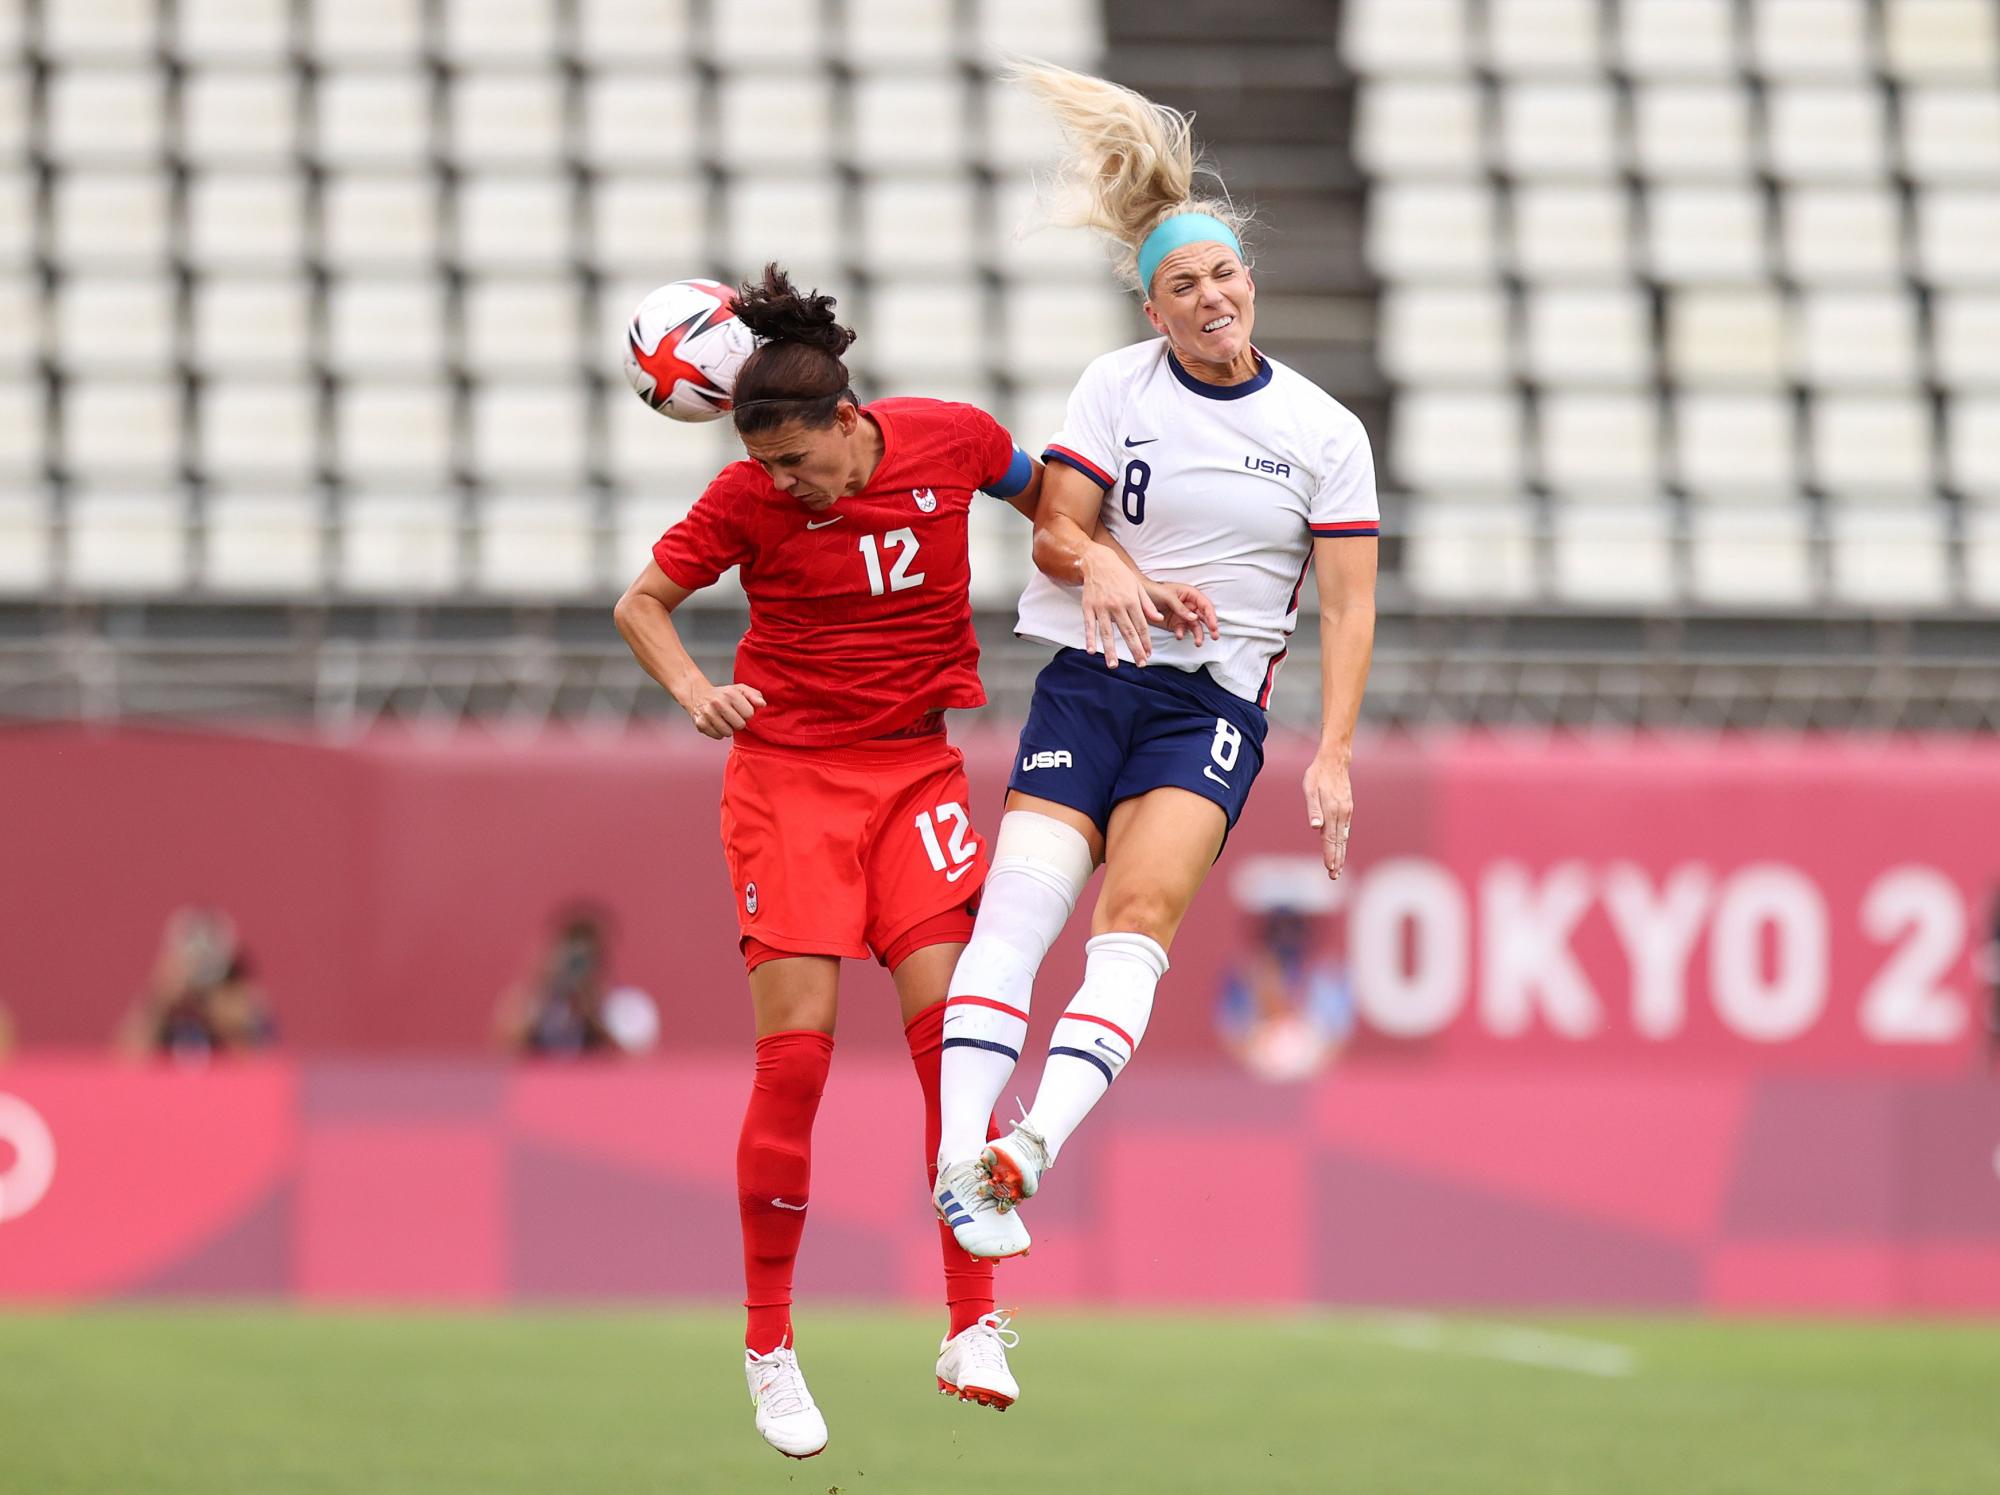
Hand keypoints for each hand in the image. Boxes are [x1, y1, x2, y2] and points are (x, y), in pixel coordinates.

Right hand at [686, 681, 766, 738]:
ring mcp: (708, 714)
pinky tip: (716, 724)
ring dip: (729, 729)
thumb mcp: (740, 690)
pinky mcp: (701, 724)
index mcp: (730, 694)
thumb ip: (755, 696)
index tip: (741, 710)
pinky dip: (719, 732)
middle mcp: (718, 703)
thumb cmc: (724, 694)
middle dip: (738, 723)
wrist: (699, 695)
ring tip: (724, 720)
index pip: (749, 714)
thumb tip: (762, 704)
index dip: (747, 714)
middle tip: (732, 716)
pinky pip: (718, 736)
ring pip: (728, 733)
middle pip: (740, 725)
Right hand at [1079, 544, 1158, 667]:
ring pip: (1108, 632)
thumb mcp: (1137, 586)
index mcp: (1131, 601)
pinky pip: (1089, 625)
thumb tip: (1158, 619)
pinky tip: (1091, 650)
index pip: (1141, 626)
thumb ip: (1147, 604)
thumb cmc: (1120, 574)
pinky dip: (1090, 638)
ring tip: (1113, 665)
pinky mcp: (1088, 606)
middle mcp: (1117, 605)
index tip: (1148, 654)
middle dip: (1135, 649)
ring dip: (1110, 650)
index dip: (1146, 641)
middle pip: (1128, 632)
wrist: (1098, 561)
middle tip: (1140, 664)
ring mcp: (1101, 607)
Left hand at [1142, 578, 1218, 646]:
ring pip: (1196, 626)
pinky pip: (1183, 631)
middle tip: (1215, 636)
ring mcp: (1183, 616)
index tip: (1213, 626)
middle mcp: (1190, 606)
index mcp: (1191, 595)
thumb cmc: (1154, 591)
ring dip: (1198, 635)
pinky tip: (1179, 635)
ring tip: (1198, 643)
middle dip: (1211, 627)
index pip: (1205, 605)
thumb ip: (1181, 608)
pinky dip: (1182, 634)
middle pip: (1204, 617)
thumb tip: (1194, 618)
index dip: (1211, 615)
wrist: (1139, 600)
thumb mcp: (1168, 597)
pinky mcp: (1176, 624)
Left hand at [1303, 753, 1353, 879]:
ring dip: (1341, 853)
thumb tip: (1315, 827)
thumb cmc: (1318, 774)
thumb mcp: (1310, 789)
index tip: (1329, 869)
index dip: (1329, 854)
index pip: (1330, 839)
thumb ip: (1313, 809)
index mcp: (1332, 811)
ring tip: (1338, 868)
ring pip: (1344, 837)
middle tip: (1334, 876)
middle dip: (1336, 860)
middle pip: (1339, 842)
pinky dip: (1343, 842)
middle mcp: (1341, 814)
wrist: (1335, 760)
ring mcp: (1346, 811)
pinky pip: (1345, 829)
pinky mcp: (1347, 808)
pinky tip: (1341, 848)